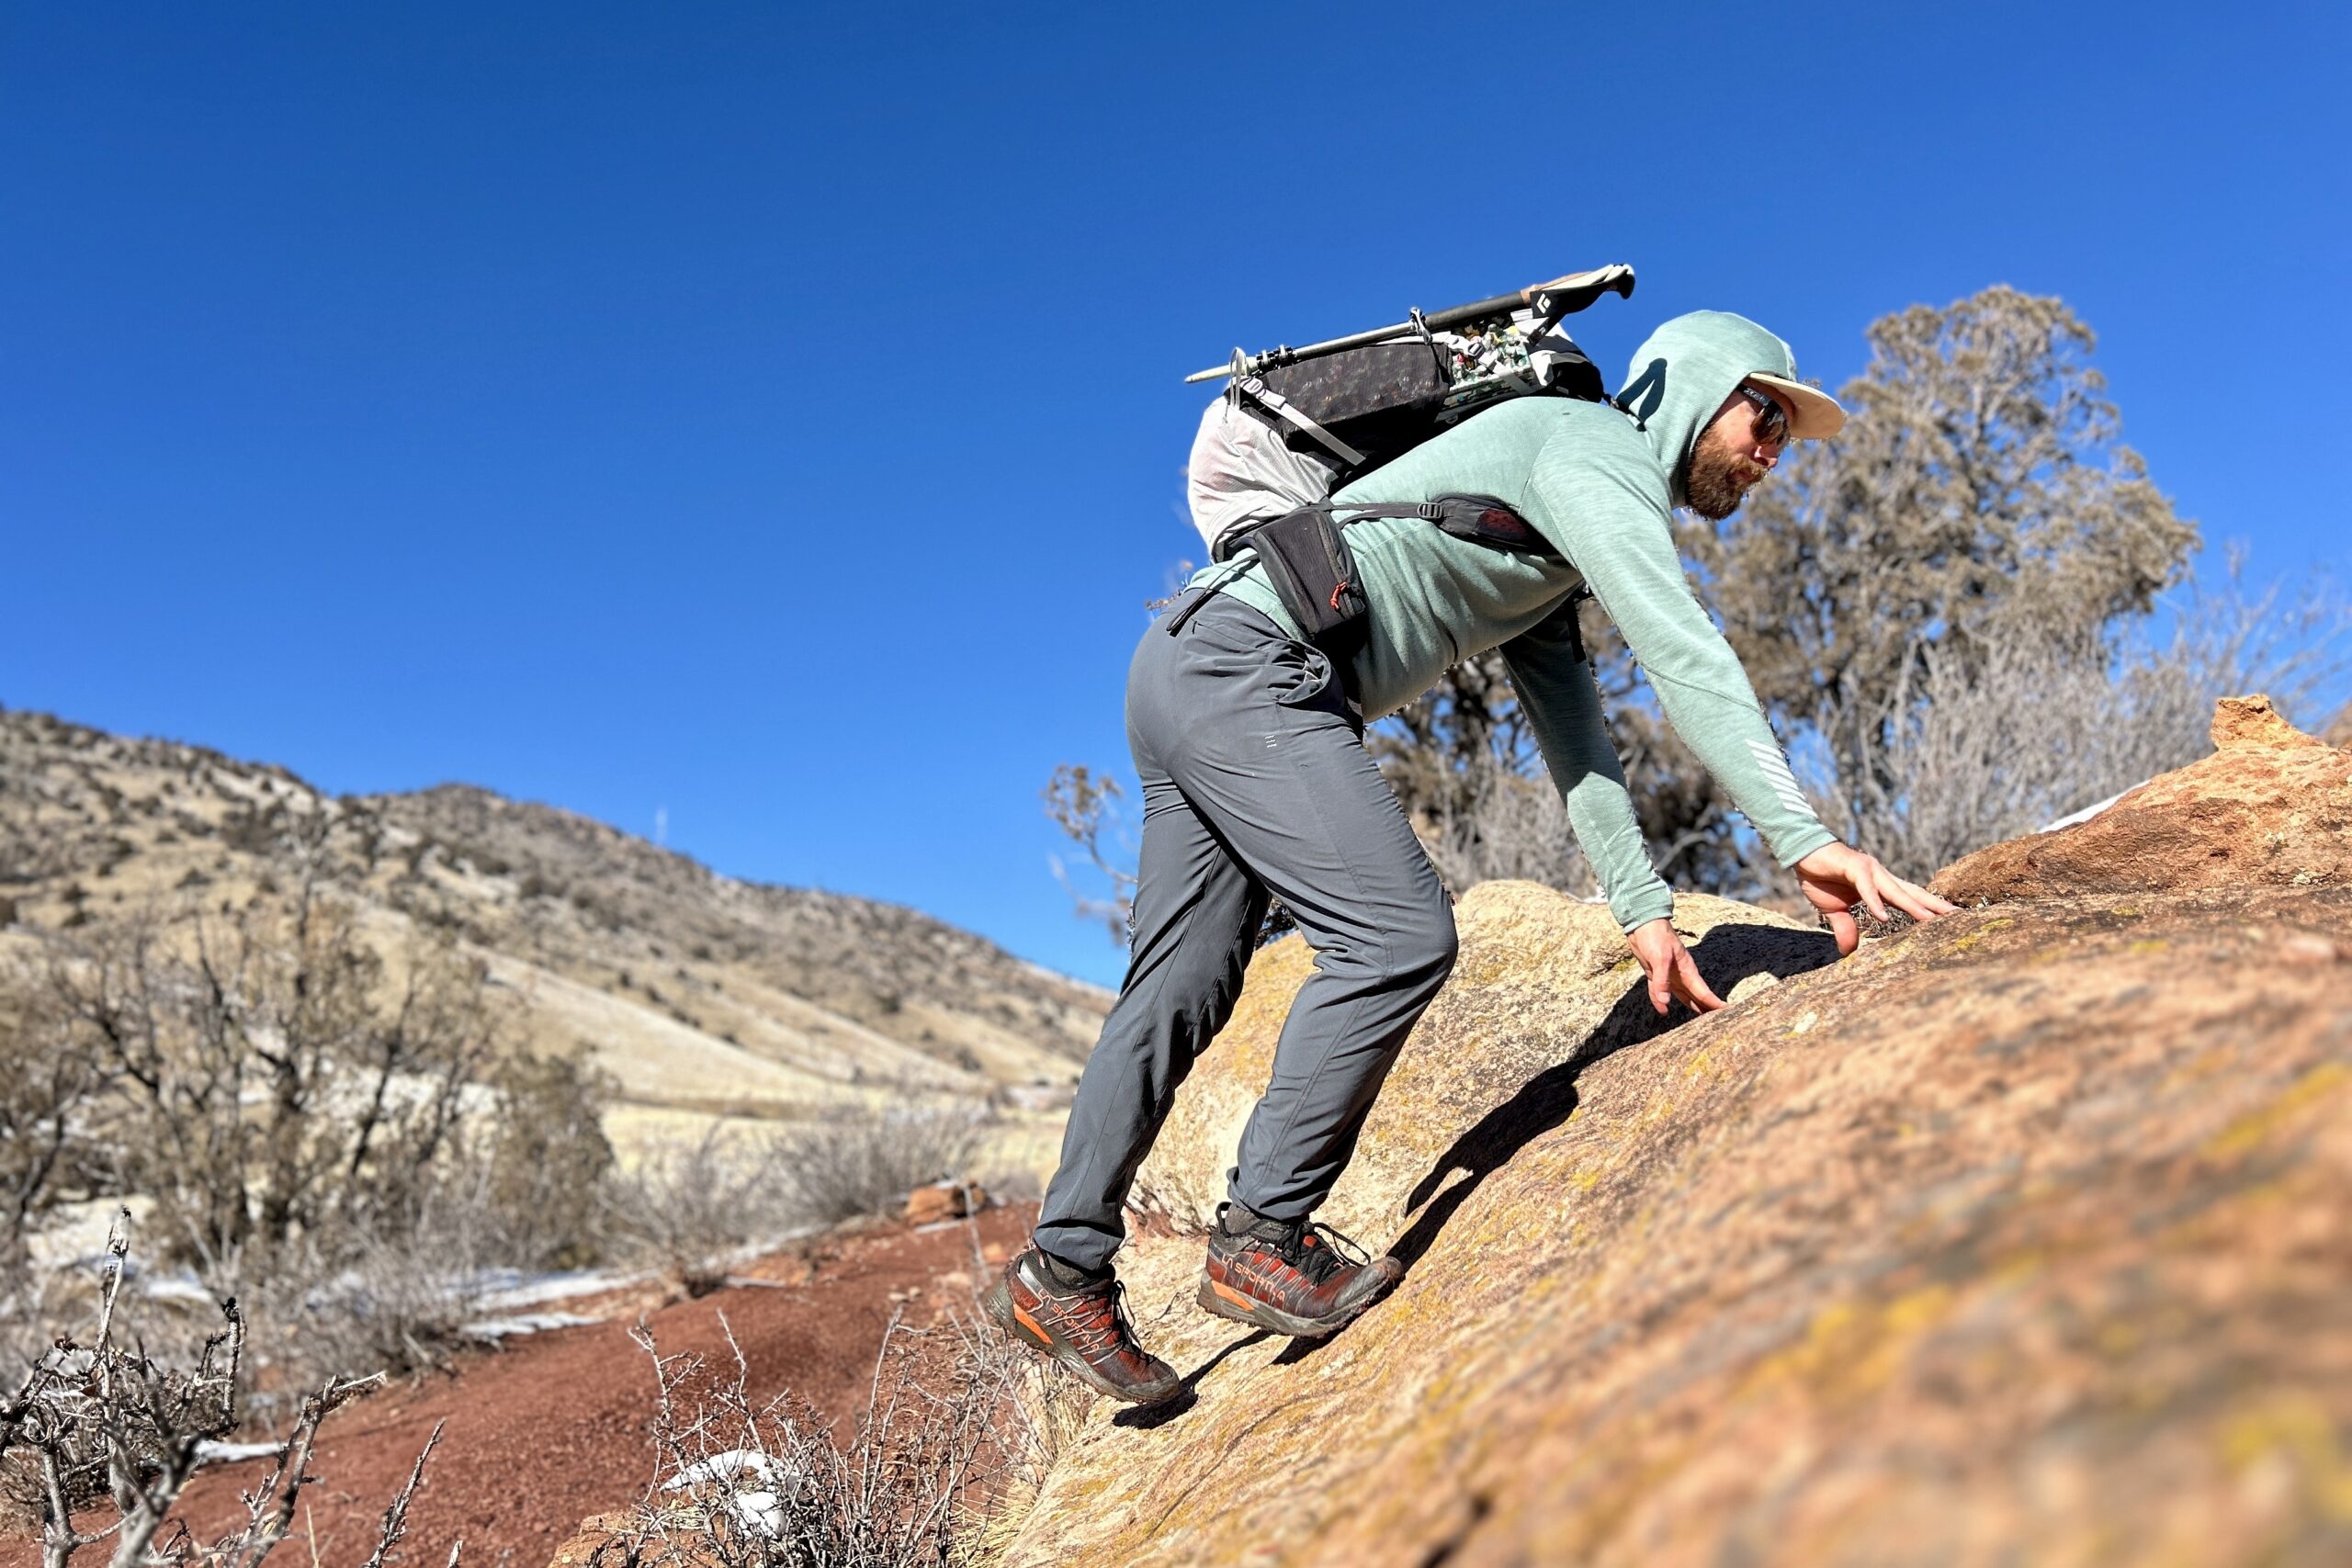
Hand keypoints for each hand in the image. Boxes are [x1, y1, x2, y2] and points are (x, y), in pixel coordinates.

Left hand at [1627, 918, 1727, 1015]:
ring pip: (1682, 994)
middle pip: (1696, 996)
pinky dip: (1661, 1001)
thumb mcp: (1660, 958)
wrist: (1643, 923)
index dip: (1713, 1003)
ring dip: (1690, 1005)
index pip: (1703, 991)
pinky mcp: (1655, 973)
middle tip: (1716, 1022)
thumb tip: (1665, 1003)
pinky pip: (1660, 991)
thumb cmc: (1656, 937)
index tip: (1726, 1011)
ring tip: (1698, 1019)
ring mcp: (1668, 974)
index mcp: (1687, 970)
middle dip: (1706, 1008)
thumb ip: (1662, 981)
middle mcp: (1680, 974)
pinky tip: (1662, 1008)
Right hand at [1793, 841, 1958, 955]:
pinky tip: (1884, 917)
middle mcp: (1880, 876)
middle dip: (1934, 905)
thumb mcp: (1834, 910)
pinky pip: (1867, 888)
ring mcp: (1869, 870)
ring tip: (1930, 920)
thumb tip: (1848, 952)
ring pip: (1895, 891)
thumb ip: (1845, 928)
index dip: (1929, 907)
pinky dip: (1875, 903)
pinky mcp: (1853, 868)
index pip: (1910, 898)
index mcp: (1880, 885)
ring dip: (1913, 906)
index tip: (1950, 918)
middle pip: (1912, 893)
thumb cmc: (1820, 877)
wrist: (1801, 853)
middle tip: (1956, 917)